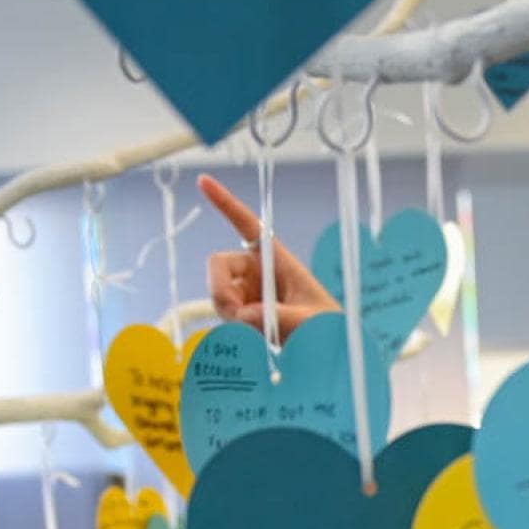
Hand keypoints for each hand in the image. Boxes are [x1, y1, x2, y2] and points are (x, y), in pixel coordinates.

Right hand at [198, 175, 336, 337]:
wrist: (325, 347)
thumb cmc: (323, 325)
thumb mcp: (308, 320)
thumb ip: (280, 317)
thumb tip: (245, 314)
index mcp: (277, 258)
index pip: (247, 225)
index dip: (225, 203)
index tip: (203, 181)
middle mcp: (257, 270)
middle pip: (218, 264)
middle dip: (219, 288)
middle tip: (235, 314)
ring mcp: (246, 290)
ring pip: (217, 293)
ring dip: (229, 312)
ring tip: (258, 332)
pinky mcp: (240, 311)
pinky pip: (223, 313)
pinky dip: (232, 327)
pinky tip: (254, 337)